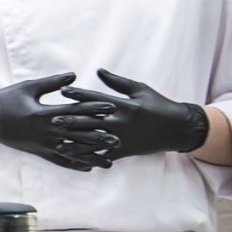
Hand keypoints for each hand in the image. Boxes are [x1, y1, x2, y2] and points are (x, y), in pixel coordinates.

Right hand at [0, 72, 117, 170]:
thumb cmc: (5, 99)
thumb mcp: (28, 87)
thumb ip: (52, 83)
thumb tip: (74, 76)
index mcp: (43, 113)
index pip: (74, 110)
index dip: (94, 108)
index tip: (111, 107)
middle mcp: (45, 131)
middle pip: (77, 133)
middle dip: (98, 135)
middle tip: (118, 138)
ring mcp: (42, 143)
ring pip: (72, 151)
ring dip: (91, 155)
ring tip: (109, 159)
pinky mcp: (38, 151)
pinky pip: (59, 160)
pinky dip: (74, 164)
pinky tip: (88, 167)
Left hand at [57, 69, 209, 161]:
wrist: (178, 128)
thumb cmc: (158, 105)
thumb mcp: (140, 90)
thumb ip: (117, 82)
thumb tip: (98, 70)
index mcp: (125, 106)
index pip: (98, 99)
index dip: (80, 95)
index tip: (63, 91)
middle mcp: (122, 123)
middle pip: (92, 122)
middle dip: (72, 121)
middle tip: (53, 119)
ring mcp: (123, 138)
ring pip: (95, 142)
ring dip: (76, 143)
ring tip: (58, 144)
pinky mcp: (125, 151)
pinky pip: (104, 156)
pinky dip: (90, 158)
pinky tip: (75, 160)